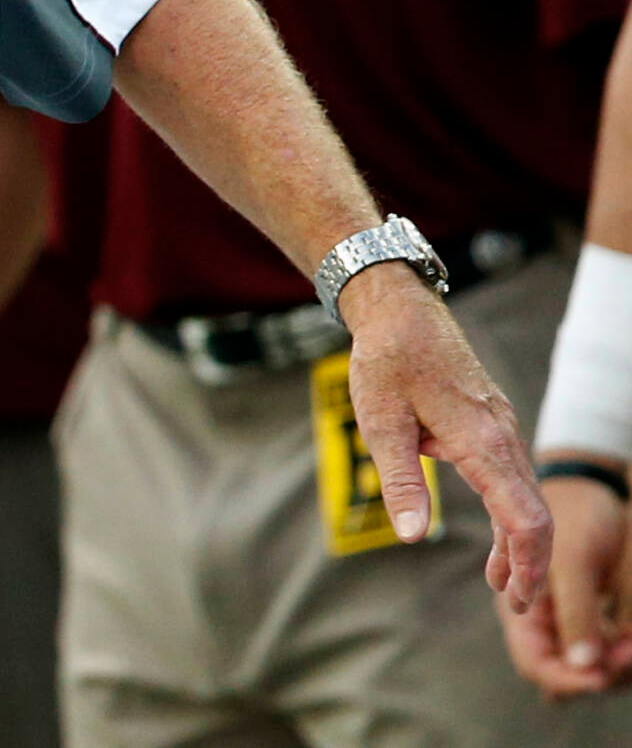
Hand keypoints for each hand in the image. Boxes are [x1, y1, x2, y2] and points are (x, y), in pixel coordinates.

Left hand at [338, 266, 551, 612]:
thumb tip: (414, 535)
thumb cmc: (386, 361)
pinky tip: (497, 529)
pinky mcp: (490, 421)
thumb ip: (399, 479)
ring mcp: (500, 426)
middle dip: (528, 560)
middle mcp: (501, 434)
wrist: (399, 310)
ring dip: (518, 538)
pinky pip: (512, 474)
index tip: (519, 597)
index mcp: (480, 440)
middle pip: (532, 511)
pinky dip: (511, 510)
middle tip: (514, 601)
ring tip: (502, 579)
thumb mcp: (380, 421)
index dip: (527, 561)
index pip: (523, 516)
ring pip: (524, 493)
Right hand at [499, 467, 631, 698]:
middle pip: (568, 670)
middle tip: (629, 652)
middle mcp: (543, 619)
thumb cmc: (577, 514)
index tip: (604, 676)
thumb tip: (584, 666)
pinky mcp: (591, 614)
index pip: (537, 664)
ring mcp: (568, 618)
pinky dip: (622, 646)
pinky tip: (630, 636)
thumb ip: (575, 613)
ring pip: (592, 663)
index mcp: (523, 607)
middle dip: (602, 669)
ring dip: (617, 658)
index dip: (569, 679)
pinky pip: (607, 646)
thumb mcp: (575, 563)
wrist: (594, 487)